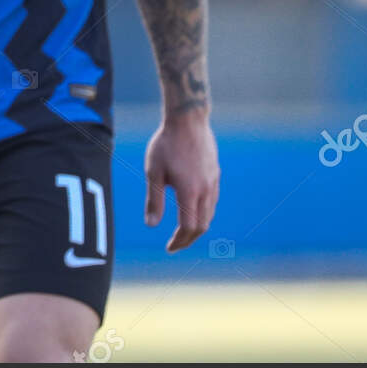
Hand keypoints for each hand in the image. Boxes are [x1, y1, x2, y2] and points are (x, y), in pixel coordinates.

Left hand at [144, 108, 219, 252]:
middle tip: (176, 245)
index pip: (188, 227)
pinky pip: (212, 201)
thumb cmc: (166, 143)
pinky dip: (203, 213)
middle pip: (202, 226)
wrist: (188, 119)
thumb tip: (151, 225)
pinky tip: (192, 210)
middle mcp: (206, 189)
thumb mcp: (153, 171)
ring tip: (183, 232)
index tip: (169, 248)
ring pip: (209, 214)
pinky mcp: (215, 173)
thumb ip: (154, 199)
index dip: (179, 241)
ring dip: (197, 227)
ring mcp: (213, 181)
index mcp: (189, 191)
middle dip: (189, 239)